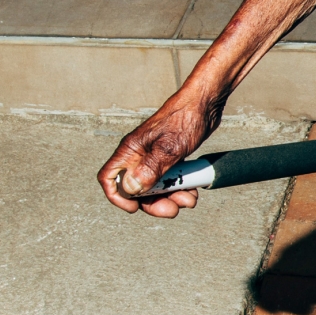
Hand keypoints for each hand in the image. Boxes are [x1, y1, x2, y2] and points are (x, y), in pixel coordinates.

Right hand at [98, 91, 222, 217]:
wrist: (205, 104)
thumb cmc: (185, 119)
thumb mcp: (170, 147)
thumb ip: (150, 168)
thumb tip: (131, 189)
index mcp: (131, 150)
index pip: (109, 178)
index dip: (117, 197)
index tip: (134, 208)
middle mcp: (139, 155)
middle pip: (135, 190)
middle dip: (153, 203)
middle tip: (172, 210)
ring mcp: (154, 158)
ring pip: (155, 188)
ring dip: (171, 199)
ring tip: (189, 199)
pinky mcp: (169, 159)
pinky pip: (169, 181)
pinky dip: (180, 189)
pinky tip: (193, 190)